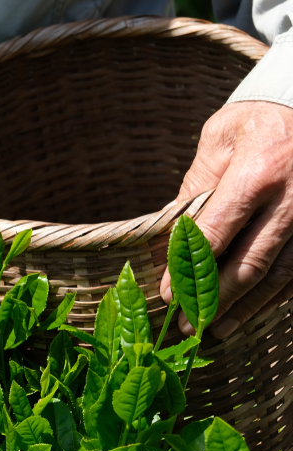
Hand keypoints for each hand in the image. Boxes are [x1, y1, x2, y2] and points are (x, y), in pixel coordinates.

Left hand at [161, 101, 292, 337]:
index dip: (190, 269)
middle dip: (216, 299)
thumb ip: (197, 185)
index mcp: (258, 174)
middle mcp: (292, 201)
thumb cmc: (257, 121)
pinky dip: (274, 296)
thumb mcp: (219, 139)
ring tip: (216, 329)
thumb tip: (173, 235)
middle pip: (251, 263)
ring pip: (280, 275)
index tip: (169, 295)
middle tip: (188, 325)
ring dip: (246, 307)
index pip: (217, 232)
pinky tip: (252, 311)